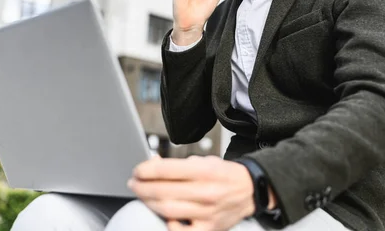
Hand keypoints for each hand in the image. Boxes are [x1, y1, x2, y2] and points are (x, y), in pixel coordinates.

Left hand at [128, 155, 254, 230]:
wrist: (250, 191)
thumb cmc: (224, 175)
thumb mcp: (205, 161)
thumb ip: (179, 164)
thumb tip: (153, 164)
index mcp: (206, 171)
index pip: (167, 170)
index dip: (147, 170)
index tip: (138, 170)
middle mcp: (207, 192)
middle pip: (163, 191)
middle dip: (142, 186)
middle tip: (134, 182)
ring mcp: (208, 213)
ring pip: (167, 210)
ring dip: (148, 202)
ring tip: (142, 195)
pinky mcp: (209, 229)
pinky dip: (168, 223)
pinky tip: (163, 215)